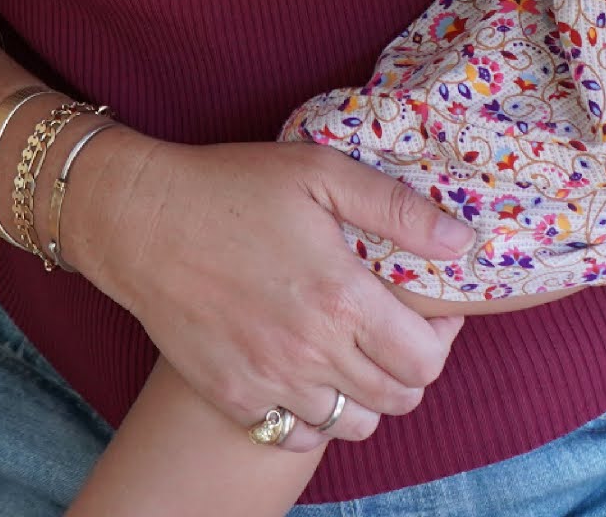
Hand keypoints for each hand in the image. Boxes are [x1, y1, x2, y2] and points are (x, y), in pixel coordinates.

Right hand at [63, 132, 469, 453]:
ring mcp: (269, 382)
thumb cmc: (234, 187)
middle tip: (393, 328)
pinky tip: (306, 369)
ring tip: (353, 349)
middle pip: (397, 399)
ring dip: (364, 394)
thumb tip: (462, 242)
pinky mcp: (234, 398)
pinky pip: (296, 434)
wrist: (143, 221)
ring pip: (350, 424)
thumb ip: (397, 210)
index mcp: (340, 297)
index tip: (429, 310)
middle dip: (409, 368)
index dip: (439, 338)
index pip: (424, 360)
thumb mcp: (320, 172)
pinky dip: (312, 413)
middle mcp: (310, 352)